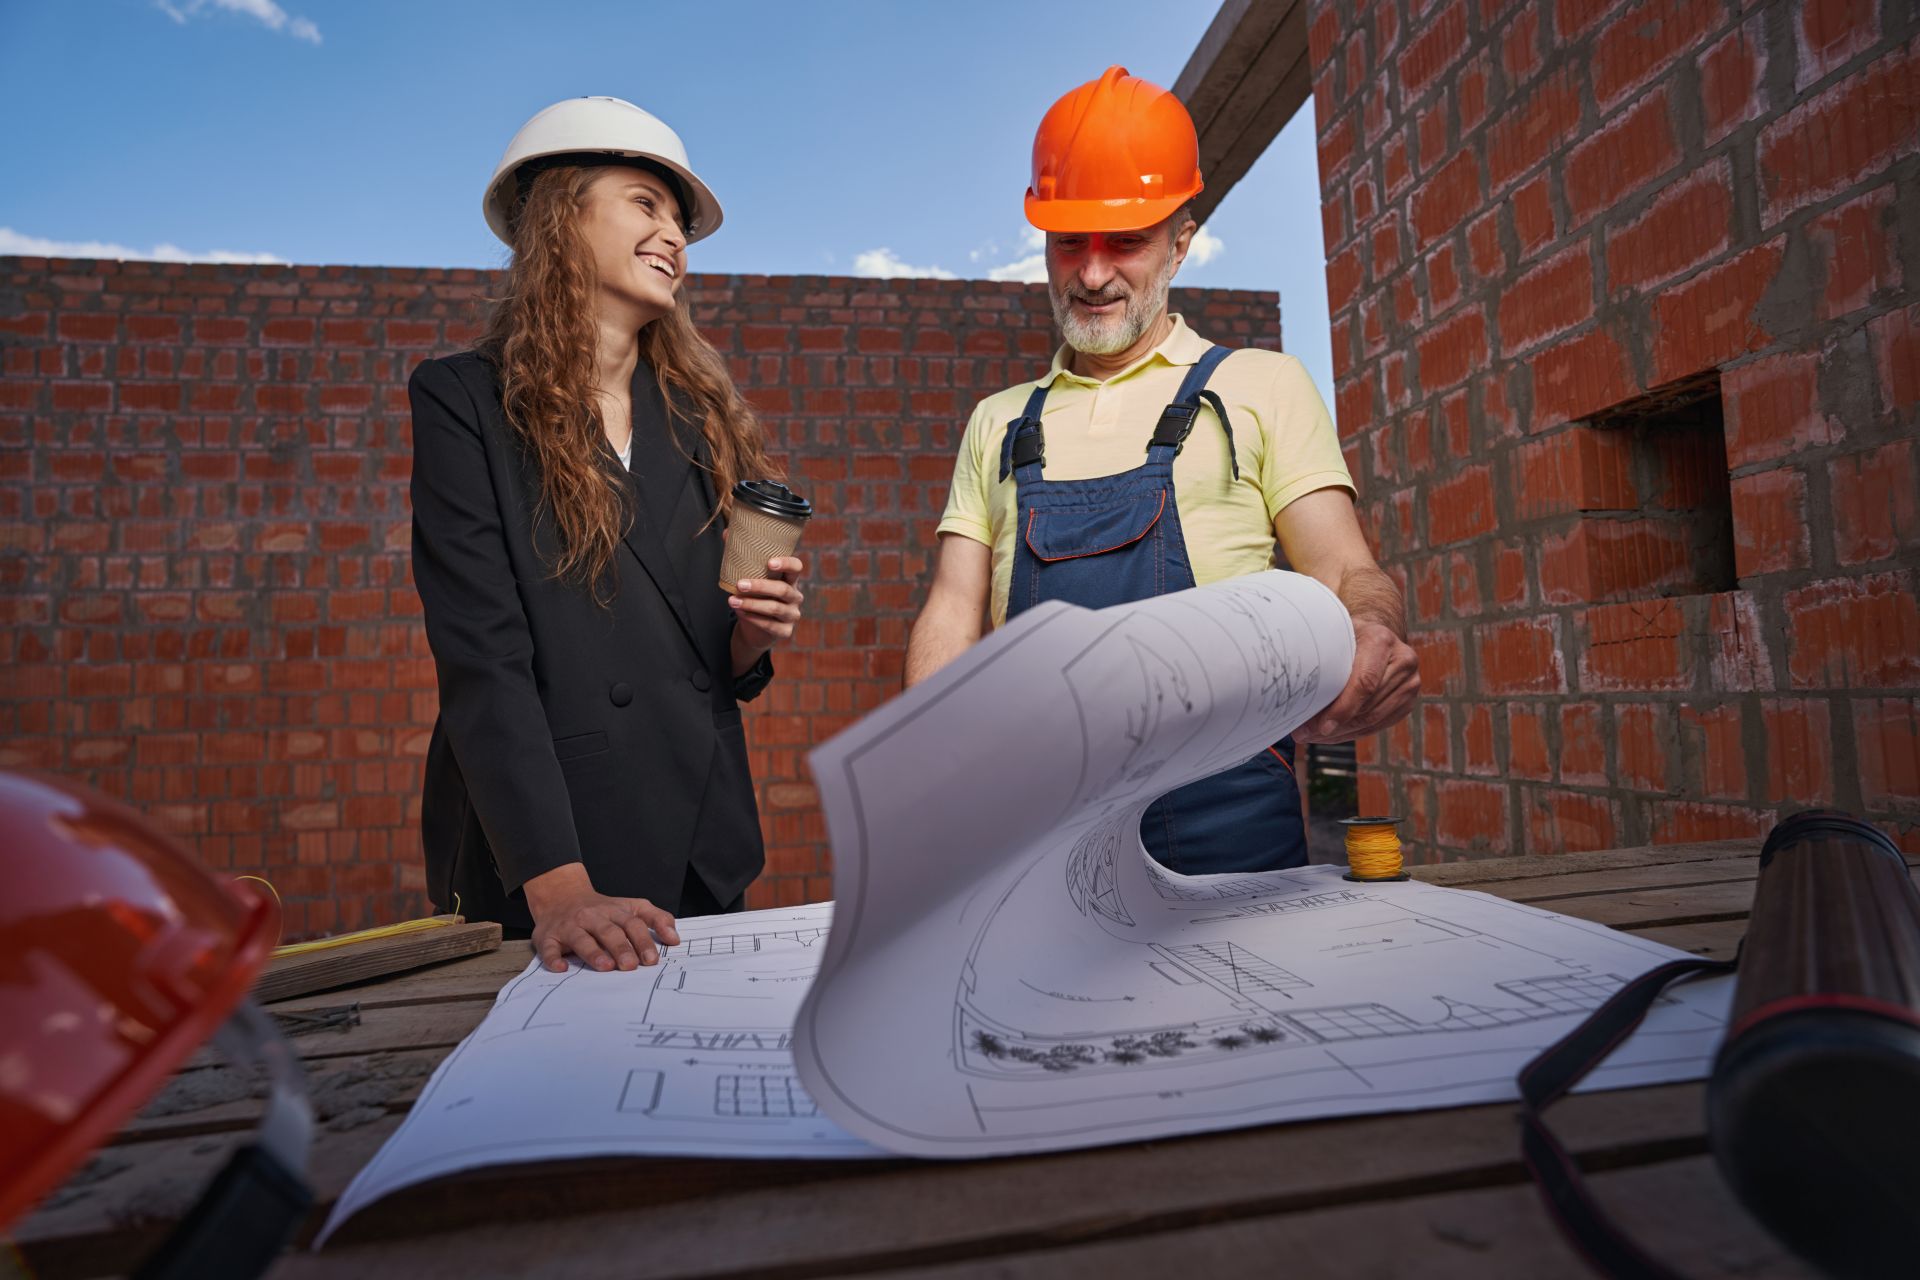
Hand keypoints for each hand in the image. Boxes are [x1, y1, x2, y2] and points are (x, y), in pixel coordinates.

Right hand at [523, 863, 679, 972]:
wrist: (560, 895)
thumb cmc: (601, 909)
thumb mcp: (631, 907)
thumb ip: (656, 919)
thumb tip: (675, 939)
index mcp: (615, 911)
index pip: (633, 924)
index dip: (643, 941)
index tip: (652, 959)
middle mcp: (593, 917)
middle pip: (609, 931)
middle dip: (621, 948)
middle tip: (631, 966)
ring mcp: (569, 926)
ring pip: (582, 938)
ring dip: (593, 952)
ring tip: (605, 966)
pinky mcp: (547, 937)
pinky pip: (549, 948)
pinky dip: (553, 958)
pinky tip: (561, 968)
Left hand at [729, 555, 805, 659]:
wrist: (754, 630)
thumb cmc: (754, 597)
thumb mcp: (750, 578)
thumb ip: (741, 558)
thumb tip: (726, 533)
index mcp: (789, 579)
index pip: (796, 567)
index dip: (786, 563)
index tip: (769, 562)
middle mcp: (795, 596)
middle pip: (782, 589)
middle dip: (760, 586)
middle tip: (740, 584)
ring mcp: (792, 615)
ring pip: (774, 608)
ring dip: (751, 603)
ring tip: (732, 600)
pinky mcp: (785, 631)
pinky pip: (770, 625)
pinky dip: (753, 618)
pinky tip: (740, 612)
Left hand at [1295, 620, 1419, 743]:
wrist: (1375, 635)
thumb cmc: (1348, 636)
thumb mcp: (1334, 636)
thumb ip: (1321, 656)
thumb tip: (1294, 691)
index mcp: (1382, 640)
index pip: (1365, 683)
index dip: (1342, 709)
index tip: (1320, 727)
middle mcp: (1403, 661)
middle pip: (1368, 706)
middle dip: (1334, 725)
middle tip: (1305, 733)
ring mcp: (1410, 683)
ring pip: (1373, 720)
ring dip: (1341, 733)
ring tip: (1313, 736)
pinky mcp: (1408, 701)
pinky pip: (1378, 725)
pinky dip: (1353, 733)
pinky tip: (1332, 734)